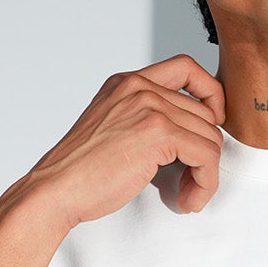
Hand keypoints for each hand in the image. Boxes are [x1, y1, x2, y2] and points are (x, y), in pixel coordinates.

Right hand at [16, 53, 225, 227]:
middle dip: (205, 152)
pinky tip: (188, 199)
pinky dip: (205, 183)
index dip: (210, 93)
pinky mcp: (158, 133)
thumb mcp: (112, 127)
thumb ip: (143, 119)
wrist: (57, 188)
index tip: (209, 124)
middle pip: (206, 112)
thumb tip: (186, 135)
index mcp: (128, 83)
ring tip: (187, 194)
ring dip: (206, 173)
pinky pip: (207, 156)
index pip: (187, 67)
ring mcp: (149, 107)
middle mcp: (140, 87)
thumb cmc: (80, 169)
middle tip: (190, 181)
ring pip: (211, 137)